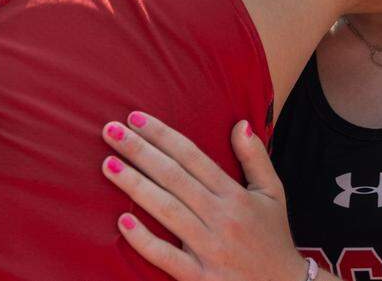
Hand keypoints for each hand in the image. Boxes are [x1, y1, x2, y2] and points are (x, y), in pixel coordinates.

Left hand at [100, 112, 306, 280]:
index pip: (192, 157)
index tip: (135, 117)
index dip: (163, 135)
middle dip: (139, 151)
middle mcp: (222, 218)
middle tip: (110, 130)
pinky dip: (144, 240)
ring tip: (108, 164)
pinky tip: (122, 222)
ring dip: (135, 185)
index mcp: (236, 195)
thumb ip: (255, 158)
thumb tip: (240, 124)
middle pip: (174, 177)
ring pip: (167, 211)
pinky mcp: (200, 278)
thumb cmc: (274, 238)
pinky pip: (167, 257)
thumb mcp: (273, 193)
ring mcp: (210, 249)